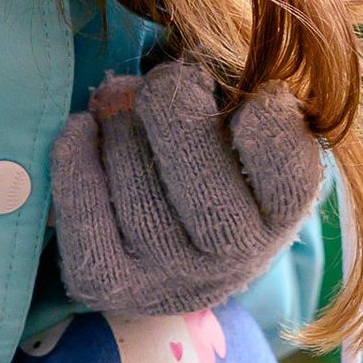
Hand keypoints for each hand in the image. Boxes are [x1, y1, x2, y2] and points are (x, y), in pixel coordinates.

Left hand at [49, 60, 323, 319]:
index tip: (253, 92)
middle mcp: (231, 255)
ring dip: (119, 128)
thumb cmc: (215, 170)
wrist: (170, 261)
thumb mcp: (242, 134)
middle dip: (174, 109)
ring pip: (137, 187)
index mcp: (279, 216)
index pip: (287, 176)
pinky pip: (84, 221)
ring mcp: (169, 274)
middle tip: (163, 84)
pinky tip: (80, 129)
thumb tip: (157, 79)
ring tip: (116, 103)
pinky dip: (75, 164)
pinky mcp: (110, 284)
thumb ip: (230, 98)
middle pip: (201, 179)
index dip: (269, 121)